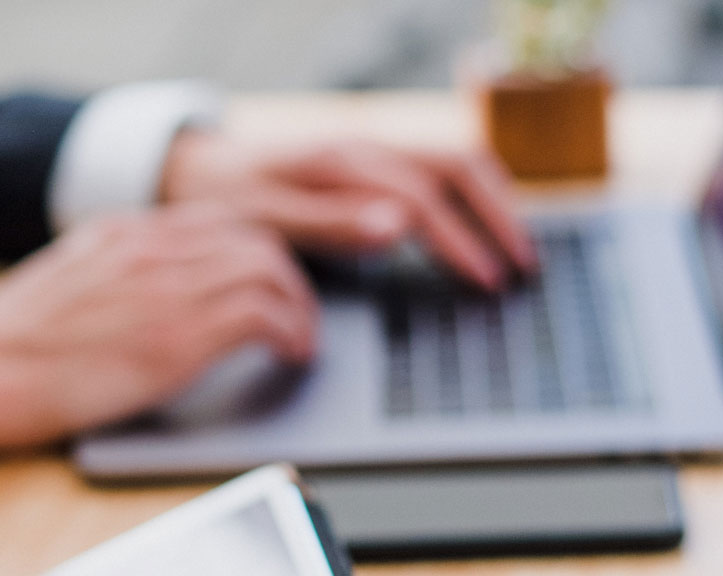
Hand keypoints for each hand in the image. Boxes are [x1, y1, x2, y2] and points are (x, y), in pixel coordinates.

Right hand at [0, 205, 317, 448]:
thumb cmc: (8, 348)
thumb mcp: (67, 284)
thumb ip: (115, 276)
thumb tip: (149, 301)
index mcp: (122, 232)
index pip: (217, 219)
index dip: (255, 248)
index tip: (268, 276)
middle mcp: (151, 248)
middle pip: (256, 237)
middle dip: (289, 276)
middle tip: (297, 312)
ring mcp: (166, 287)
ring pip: (270, 267)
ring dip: (299, 306)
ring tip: (301, 339)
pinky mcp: (176, 334)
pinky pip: (263, 314)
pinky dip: (291, 333)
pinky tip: (291, 354)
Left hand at [160, 131, 537, 291]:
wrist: (196, 172)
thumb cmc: (224, 202)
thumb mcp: (264, 221)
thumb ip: (329, 224)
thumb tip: (397, 228)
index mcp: (342, 164)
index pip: (424, 200)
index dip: (462, 241)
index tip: (489, 280)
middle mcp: (366, 148)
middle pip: (456, 167)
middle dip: (499, 216)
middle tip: (526, 266)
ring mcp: (372, 151)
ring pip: (453, 162)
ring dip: (493, 201)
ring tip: (519, 247)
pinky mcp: (373, 162)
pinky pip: (436, 169)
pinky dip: (470, 194)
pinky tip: (482, 223)